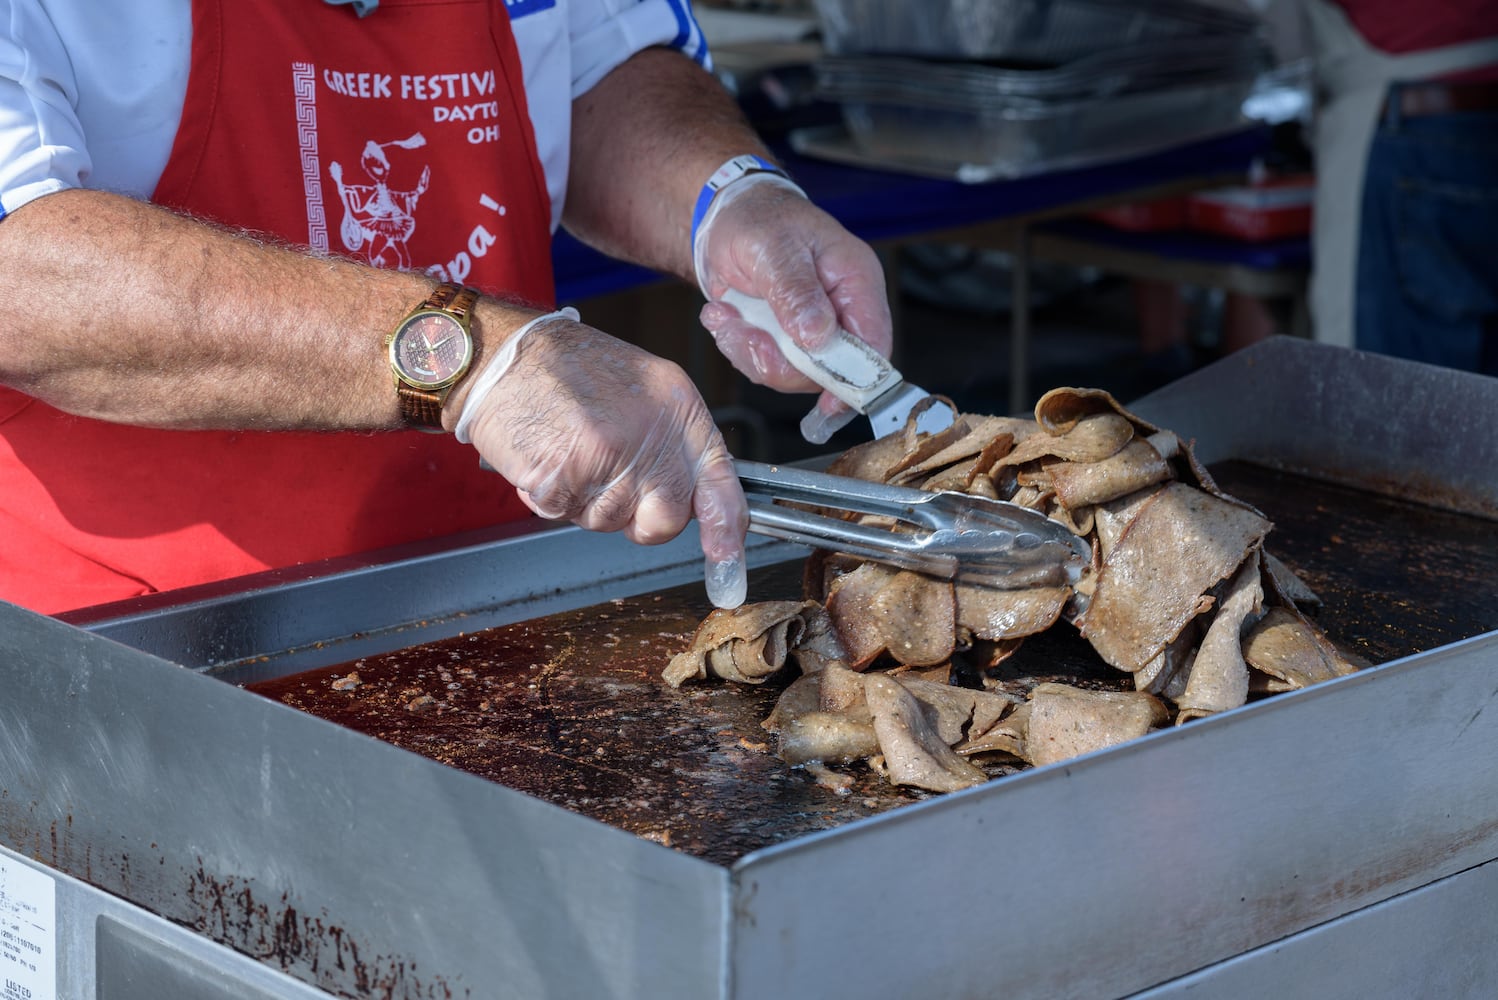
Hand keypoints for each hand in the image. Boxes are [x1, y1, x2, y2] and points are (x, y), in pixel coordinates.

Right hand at [461, 314, 749, 607]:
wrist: (503, 355)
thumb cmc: (566, 370)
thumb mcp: (641, 388)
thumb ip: (671, 442)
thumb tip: (692, 499)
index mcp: (677, 407)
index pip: (718, 478)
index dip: (725, 526)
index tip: (727, 561)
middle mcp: (650, 432)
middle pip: (666, 518)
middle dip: (638, 520)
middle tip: (607, 484)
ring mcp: (609, 455)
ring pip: (609, 521)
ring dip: (585, 502)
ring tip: (568, 452)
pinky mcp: (566, 474)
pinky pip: (564, 514)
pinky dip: (550, 496)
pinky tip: (545, 456)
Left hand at [694, 177, 891, 420]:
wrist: (722, 222)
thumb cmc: (758, 219)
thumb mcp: (774, 248)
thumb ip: (796, 292)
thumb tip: (818, 336)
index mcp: (855, 281)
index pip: (873, 342)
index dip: (857, 378)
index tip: (830, 401)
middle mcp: (839, 311)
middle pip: (829, 369)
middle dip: (780, 361)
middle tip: (745, 334)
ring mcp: (810, 329)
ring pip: (791, 373)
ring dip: (751, 352)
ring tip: (726, 317)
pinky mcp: (783, 340)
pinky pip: (766, 366)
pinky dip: (740, 348)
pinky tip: (725, 317)